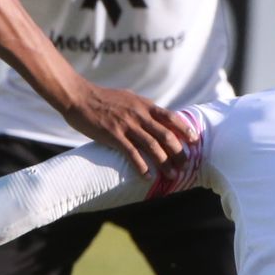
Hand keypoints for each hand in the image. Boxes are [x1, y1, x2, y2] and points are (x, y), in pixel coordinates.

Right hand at [61, 84, 189, 174]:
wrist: (79, 97)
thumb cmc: (103, 98)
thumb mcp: (128, 98)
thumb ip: (142, 108)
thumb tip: (154, 116)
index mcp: (144, 105)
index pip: (170, 117)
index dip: (184, 129)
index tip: (195, 140)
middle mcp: (139, 115)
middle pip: (166, 135)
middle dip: (179, 152)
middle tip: (185, 165)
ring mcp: (126, 125)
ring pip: (152, 146)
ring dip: (164, 162)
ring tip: (172, 175)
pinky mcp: (113, 135)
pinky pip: (131, 153)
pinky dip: (141, 166)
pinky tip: (147, 176)